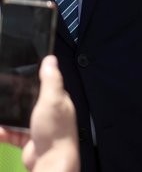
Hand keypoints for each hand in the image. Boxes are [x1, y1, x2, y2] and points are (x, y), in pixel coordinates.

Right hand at [0, 56, 79, 171]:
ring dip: (7, 116)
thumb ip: (51, 80)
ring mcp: (38, 127)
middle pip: (29, 101)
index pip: (46, 84)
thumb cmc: (54, 128)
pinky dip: (3, 132)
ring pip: (18, 117)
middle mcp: (49, 112)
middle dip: (15, 98)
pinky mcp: (27, 140)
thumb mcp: (53, 99)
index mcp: (58, 100)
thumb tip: (50, 59)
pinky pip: (11, 133)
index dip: (33, 78)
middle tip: (1, 92)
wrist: (50, 159)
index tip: (16, 73)